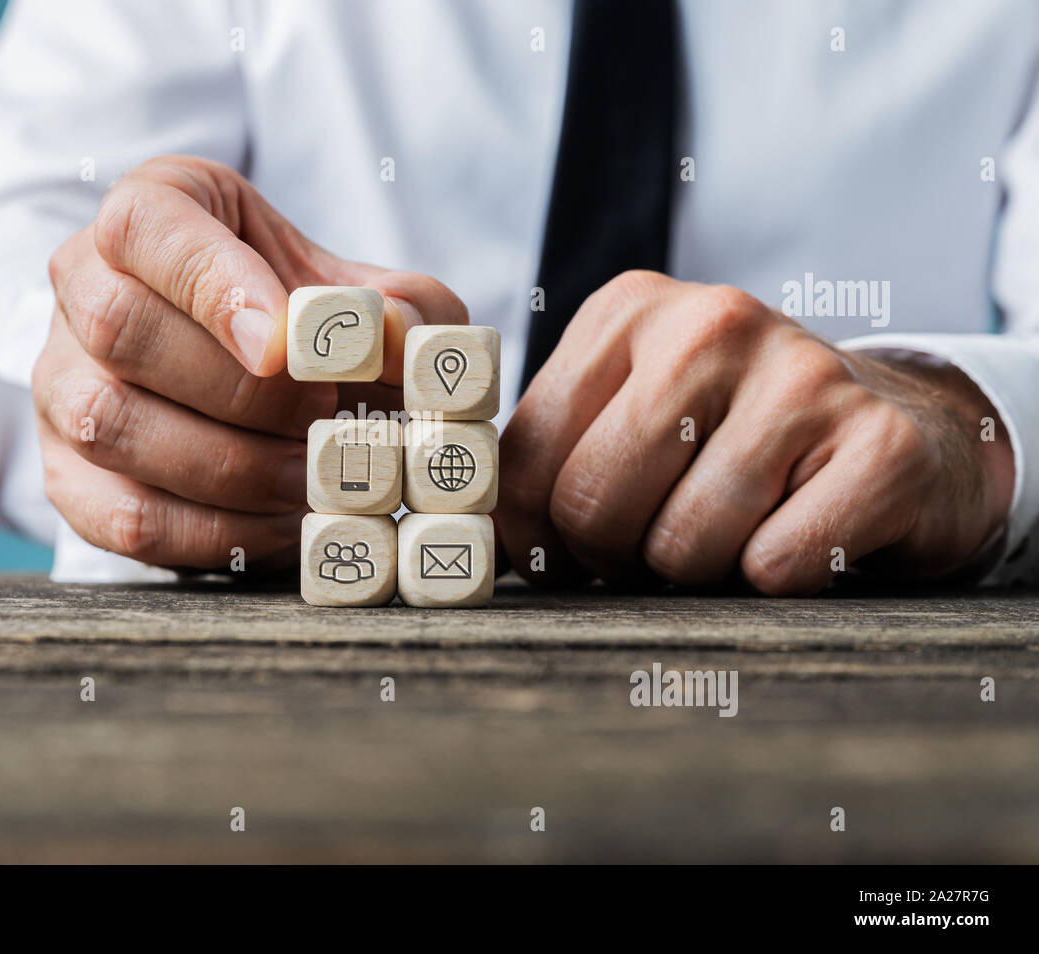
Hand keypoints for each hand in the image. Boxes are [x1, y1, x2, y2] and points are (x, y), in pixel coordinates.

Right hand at [33, 156, 465, 571]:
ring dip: (231, 465)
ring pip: (111, 425)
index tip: (285, 343)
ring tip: (312, 475)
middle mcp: (82, 289)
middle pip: (121, 328)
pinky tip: (280, 522)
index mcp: (151, 214)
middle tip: (321, 412)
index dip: (213, 283)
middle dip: (238, 387)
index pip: (145, 225)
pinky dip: (215, 530)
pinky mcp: (66, 477)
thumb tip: (397, 335)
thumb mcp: (358, 291)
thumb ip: (402, 304)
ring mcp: (59, 384)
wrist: (250, 384)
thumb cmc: (301, 321)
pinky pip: (123, 514)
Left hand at [496, 271, 1013, 593]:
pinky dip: (779, 579)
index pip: (525, 459)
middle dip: (617, 557)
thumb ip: (553, 456)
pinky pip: (774, 566)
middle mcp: (711, 322)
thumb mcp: (634, 411)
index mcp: (626, 313)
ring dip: (701, 571)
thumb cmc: (735, 437)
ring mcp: (802, 375)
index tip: (570, 551)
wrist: (900, 429)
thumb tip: (484, 546)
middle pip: (594, 503)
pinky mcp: (881, 443)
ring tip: (737, 528)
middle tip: (660, 544)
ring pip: (681, 545)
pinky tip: (805, 530)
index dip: (538, 534)